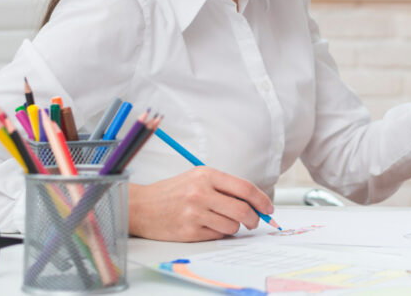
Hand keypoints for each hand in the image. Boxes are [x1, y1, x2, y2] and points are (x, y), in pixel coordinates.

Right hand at [128, 167, 273, 240]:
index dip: (261, 200)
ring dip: (234, 227)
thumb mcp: (198, 178)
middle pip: (242, 209)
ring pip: (232, 225)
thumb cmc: (173, 191)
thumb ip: (225, 187)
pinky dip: (219, 233)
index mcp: (206, 175)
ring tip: (223, 221)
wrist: (141, 206)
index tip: (268, 207)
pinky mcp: (189, 231)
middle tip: (254, 221)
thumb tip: (254, 202)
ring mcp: (194, 213)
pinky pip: (217, 236)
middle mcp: (201, 193)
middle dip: (254, 218)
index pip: (245, 188)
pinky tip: (209, 226)